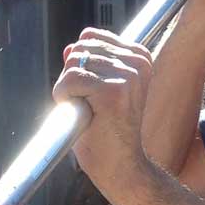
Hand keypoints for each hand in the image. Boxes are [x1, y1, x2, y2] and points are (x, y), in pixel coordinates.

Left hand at [54, 28, 154, 192]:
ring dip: (69, 91)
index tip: (94, 92)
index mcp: (140, 58)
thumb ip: (86, 65)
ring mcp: (128, 77)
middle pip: (79, 48)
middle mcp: (138, 63)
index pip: (90, 36)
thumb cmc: (105, 132)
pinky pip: (70, 80)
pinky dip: (64, 98)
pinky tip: (82, 116)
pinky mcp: (114, 92)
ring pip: (72, 63)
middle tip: (90, 106)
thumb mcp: (96, 90)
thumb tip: (69, 48)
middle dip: (73, 78)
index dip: (80, 65)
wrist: (119, 167)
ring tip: (89, 113)